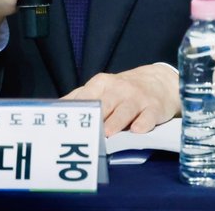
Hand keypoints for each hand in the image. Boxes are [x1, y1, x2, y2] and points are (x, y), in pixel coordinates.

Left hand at [62, 64, 179, 136]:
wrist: (159, 81)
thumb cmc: (123, 90)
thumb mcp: (102, 87)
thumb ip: (81, 97)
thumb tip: (55, 109)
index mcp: (102, 84)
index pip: (86, 96)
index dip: (76, 110)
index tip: (64, 124)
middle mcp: (119, 89)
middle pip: (105, 102)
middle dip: (96, 116)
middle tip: (85, 132)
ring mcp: (137, 98)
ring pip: (125, 110)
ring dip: (116, 122)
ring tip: (108, 134)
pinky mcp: (154, 108)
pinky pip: (148, 116)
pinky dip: (143, 123)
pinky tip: (137, 130)